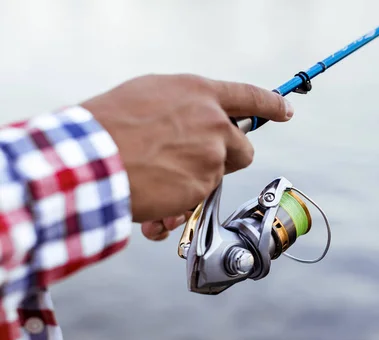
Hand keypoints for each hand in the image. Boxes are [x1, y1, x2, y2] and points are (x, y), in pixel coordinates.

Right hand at [80, 73, 293, 239]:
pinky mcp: (202, 188)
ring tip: (155, 179)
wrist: (91, 159)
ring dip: (192, 184)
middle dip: (226, 159)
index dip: (271, 103)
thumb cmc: (110, 124)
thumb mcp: (150, 94)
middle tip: (196, 161)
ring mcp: (211, 158)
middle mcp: (215, 125)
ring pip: (215, 178)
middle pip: (243, 149)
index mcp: (201, 94)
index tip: (286, 110)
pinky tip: (154, 202)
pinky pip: (197, 202)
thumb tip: (197, 117)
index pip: (250, 96)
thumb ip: (184, 106)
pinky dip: (179, 205)